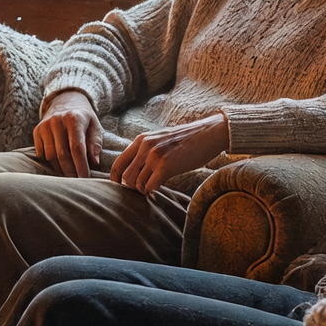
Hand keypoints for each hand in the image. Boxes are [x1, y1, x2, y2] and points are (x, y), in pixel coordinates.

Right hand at [32, 90, 102, 177]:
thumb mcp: (95, 127)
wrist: (66, 101)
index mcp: (74, 118)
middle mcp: (57, 120)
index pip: (77, 148)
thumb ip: (95, 145)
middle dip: (71, 171)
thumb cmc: (84, 119)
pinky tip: (59, 168)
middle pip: (62, 154)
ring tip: (70, 177)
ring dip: (60, 170)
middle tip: (78, 181)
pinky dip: (50, 164)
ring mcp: (45, 125)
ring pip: (50, 156)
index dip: (81, 166)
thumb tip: (94, 164)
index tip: (85, 179)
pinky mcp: (37, 131)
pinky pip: (42, 154)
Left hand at [107, 113, 230, 193]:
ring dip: (143, 190)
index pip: (118, 163)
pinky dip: (152, 191)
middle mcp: (145, 146)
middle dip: (131, 187)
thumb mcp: (161, 139)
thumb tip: (136, 169)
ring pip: (136, 183)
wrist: (209, 134)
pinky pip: (149, 186)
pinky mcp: (166, 166)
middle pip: (126, 176)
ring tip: (152, 188)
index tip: (120, 188)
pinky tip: (158, 188)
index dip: (116, 179)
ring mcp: (154, 156)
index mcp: (141, 140)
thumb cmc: (187, 139)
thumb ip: (147, 150)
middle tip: (142, 190)